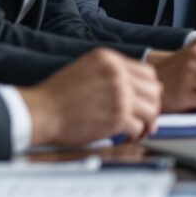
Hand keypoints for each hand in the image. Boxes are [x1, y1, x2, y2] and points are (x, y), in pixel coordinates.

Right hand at [22, 48, 161, 145]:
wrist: (41, 112)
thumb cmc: (58, 96)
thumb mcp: (85, 69)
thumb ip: (110, 73)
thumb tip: (135, 88)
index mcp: (109, 59)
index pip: (147, 72)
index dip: (148, 90)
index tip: (144, 101)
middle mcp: (117, 73)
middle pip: (154, 90)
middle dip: (152, 106)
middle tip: (145, 118)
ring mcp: (119, 94)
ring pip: (152, 109)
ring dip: (147, 122)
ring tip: (138, 130)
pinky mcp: (117, 116)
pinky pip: (139, 126)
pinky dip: (136, 135)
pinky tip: (127, 137)